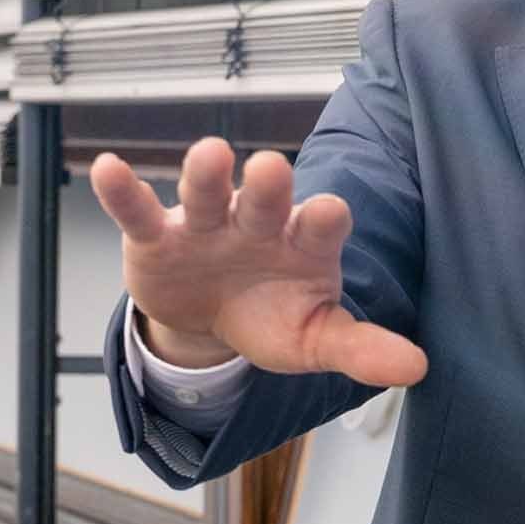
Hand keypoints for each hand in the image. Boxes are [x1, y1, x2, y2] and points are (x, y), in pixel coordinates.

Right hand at [91, 137, 425, 387]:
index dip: (324, 218)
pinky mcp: (158, 237)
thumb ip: (359, 348)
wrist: (210, 317)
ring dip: (206, 174)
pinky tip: (107, 169)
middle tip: (273, 168)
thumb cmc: (272, 314)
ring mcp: (207, 225)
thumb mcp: (314, 338)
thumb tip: (417, 369)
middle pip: (266, 199)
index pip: (319, 226)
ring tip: (209, 154)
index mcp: (304, 244)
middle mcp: (258, 224)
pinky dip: (122, 191)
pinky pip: (139, 211)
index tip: (330, 211)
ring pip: (207, 193)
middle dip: (270, 185)